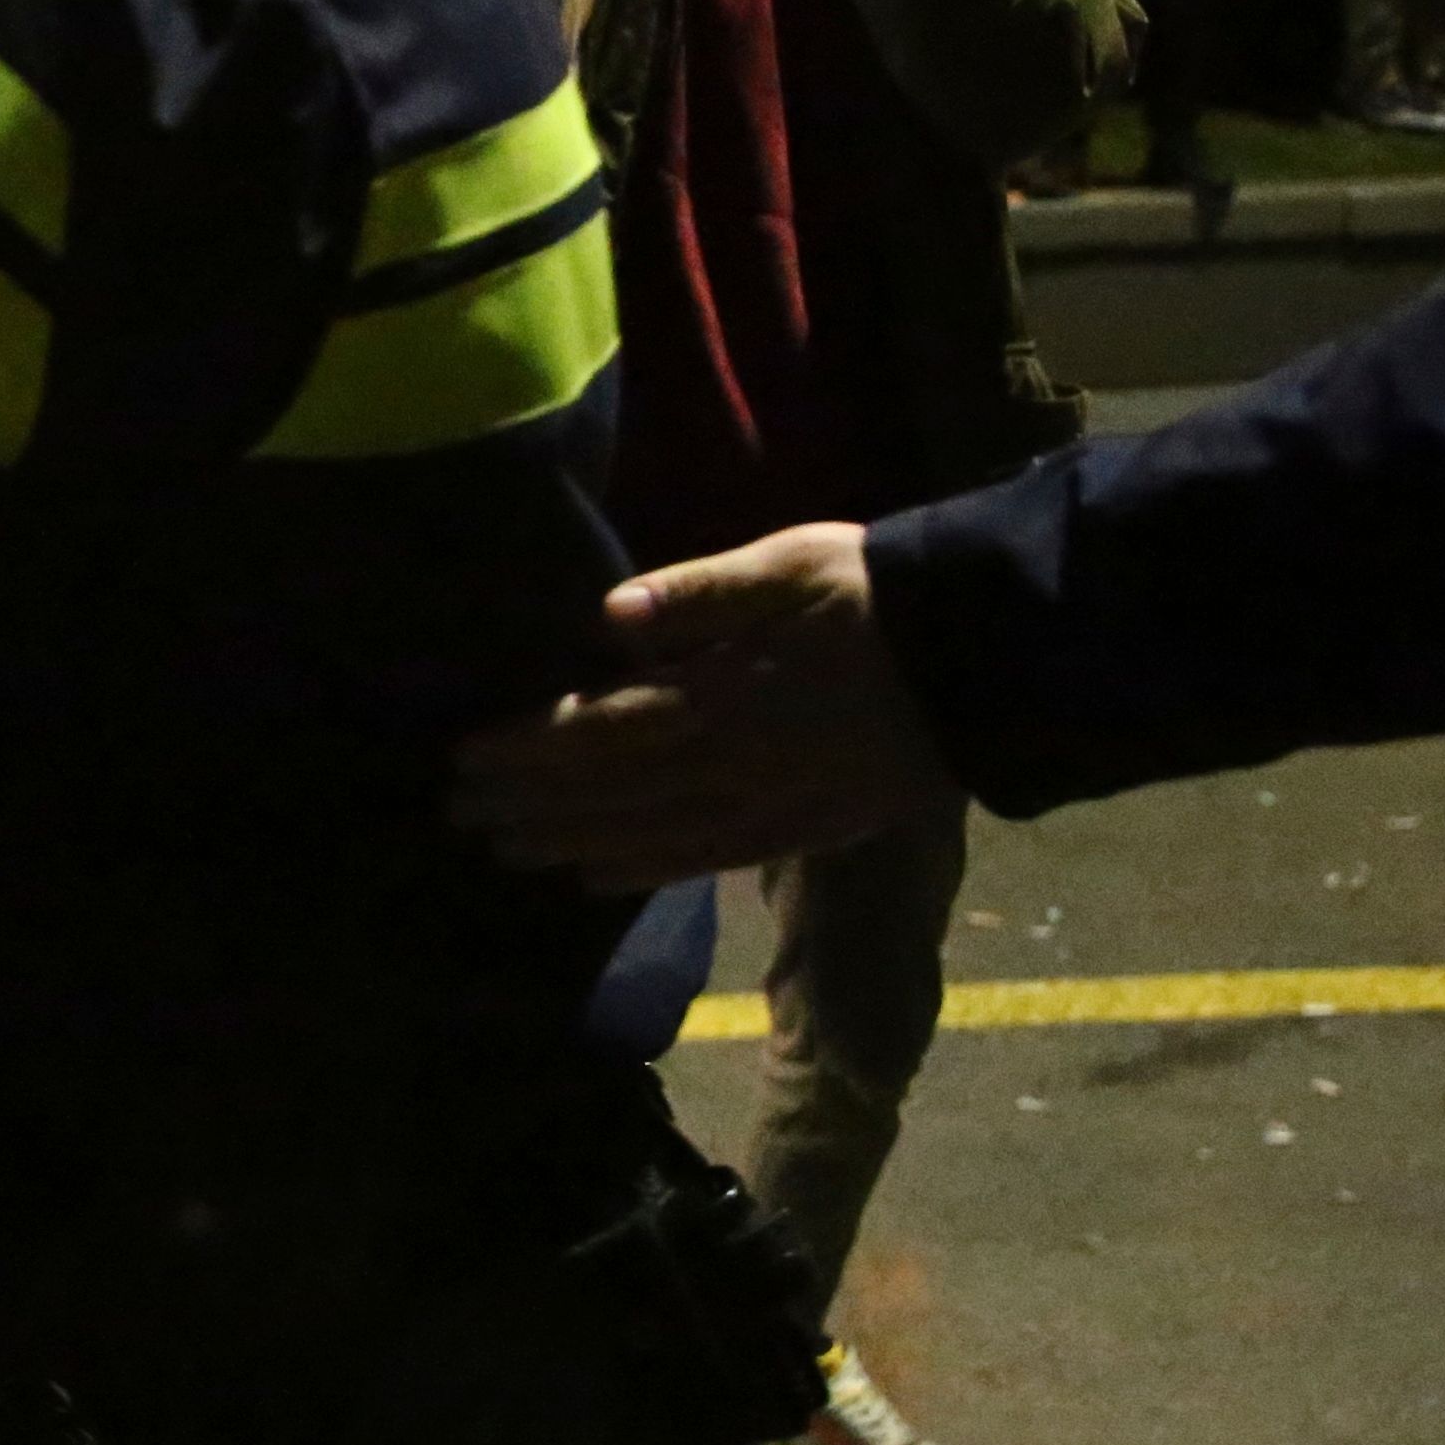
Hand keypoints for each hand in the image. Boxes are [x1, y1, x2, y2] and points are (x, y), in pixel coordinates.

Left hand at [449, 523, 962, 889]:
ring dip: (571, 842)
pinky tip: (597, 878)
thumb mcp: (786, 566)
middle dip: (530, 802)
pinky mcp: (803, 826)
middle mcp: (732, 762)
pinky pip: (708, 859)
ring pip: (648, 834)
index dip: (527, 748)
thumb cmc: (877, 592)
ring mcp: (768, 803)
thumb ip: (695, 594)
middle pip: (610, 790)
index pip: (599, 728)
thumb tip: (608, 617)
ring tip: (506, 850)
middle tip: (461, 811)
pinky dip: (646, 871)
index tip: (464, 757)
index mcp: (720, 694)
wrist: (984, 655)